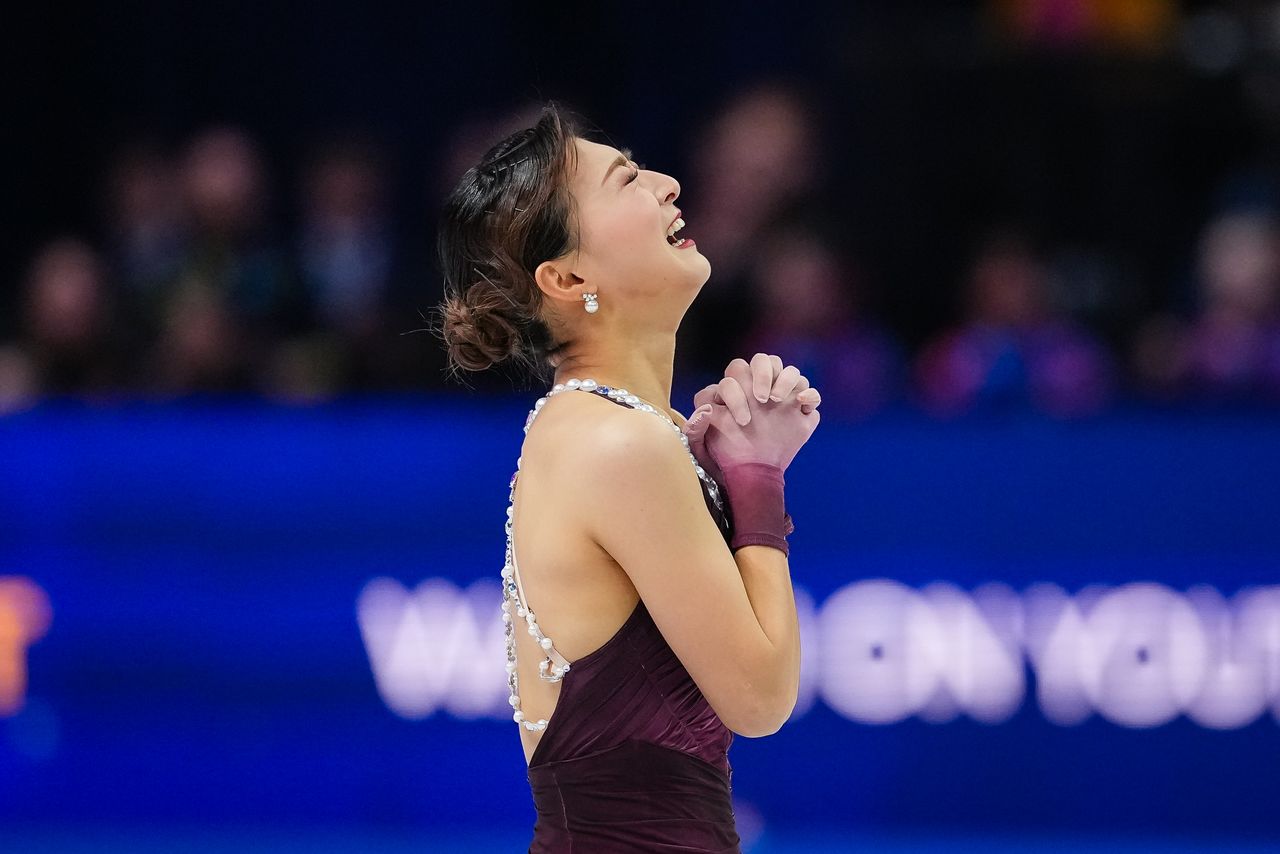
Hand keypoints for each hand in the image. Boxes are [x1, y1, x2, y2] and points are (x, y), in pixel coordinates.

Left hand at [682, 354, 821, 479]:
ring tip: (778, 401)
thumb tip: (706, 408)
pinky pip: (811, 392)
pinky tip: (802, 405)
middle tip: (760, 399)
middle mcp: (760, 388)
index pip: (736, 372)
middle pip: (763, 361)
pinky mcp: (802, 410)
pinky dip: (809, 395)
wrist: (754, 474)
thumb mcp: (705, 442)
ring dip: (784, 380)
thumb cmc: (729, 455)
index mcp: (737, 390)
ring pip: (788, 369)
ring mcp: (782, 397)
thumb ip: (698, 424)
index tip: (741, 419)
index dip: (735, 391)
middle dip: (762, 374)